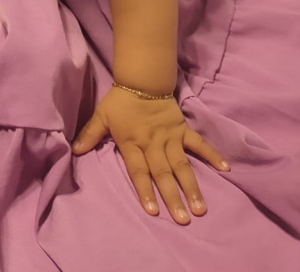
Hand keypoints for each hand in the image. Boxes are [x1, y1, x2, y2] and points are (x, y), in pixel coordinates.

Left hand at [72, 87, 228, 224]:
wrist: (142, 78)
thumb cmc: (120, 101)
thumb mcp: (102, 116)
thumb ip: (90, 134)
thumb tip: (74, 150)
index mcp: (132, 142)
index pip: (139, 171)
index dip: (145, 191)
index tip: (154, 211)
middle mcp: (153, 143)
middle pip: (163, 173)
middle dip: (173, 197)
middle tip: (183, 219)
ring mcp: (170, 137)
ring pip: (182, 164)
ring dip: (192, 186)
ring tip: (201, 207)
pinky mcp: (183, 128)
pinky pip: (199, 143)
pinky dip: (212, 155)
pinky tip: (225, 169)